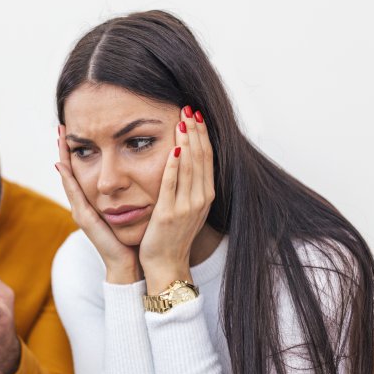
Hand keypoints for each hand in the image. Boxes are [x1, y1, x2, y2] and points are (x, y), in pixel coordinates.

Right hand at [55, 125, 140, 283]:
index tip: (74, 129)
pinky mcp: (85, 220)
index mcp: (96, 202)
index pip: (84, 171)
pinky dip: (67, 179)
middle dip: (64, 149)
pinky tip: (62, 165)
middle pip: (71, 172)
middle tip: (60, 126)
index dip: (78, 152)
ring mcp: (82, 212)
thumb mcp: (134, 209)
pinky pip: (74, 195)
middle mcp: (84, 205)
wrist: (130, 264)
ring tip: (59, 138)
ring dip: (62, 158)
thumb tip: (143, 173)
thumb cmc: (134, 237)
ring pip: (69, 180)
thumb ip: (133, 192)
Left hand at [139, 107, 214, 292]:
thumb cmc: (172, 237)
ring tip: (182, 119)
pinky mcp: (168, 214)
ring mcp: (186, 207)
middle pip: (201, 157)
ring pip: (190, 167)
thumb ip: (188, 186)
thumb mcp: (186, 208)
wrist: (166, 266)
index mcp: (205, 196)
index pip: (207, 158)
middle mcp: (200, 200)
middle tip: (189, 108)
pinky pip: (172, 185)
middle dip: (196, 131)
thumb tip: (186, 160)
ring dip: (187, 141)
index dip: (203, 135)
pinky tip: (174, 147)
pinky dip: (174, 165)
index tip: (196, 114)